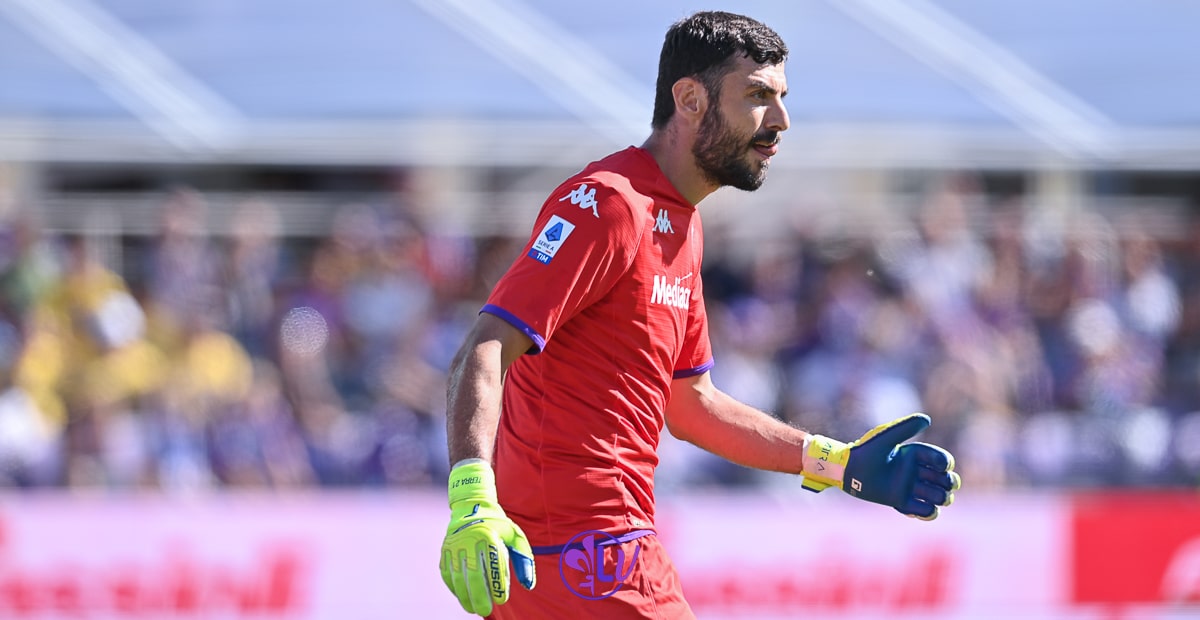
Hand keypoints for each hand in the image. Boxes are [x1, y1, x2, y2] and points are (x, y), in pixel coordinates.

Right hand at [439, 459, 535, 615]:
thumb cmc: (498, 526)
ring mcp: (454, 544)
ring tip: (473, 609)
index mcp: (489, 534)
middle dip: (479, 595)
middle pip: (473, 573)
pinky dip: (453, 587)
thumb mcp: (515, 537)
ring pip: (457, 575)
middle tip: (485, 611)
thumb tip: (528, 585)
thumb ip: (525, 560)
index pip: (494, 564)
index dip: (497, 584)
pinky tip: (461, 597)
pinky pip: (447, 572)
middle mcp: (469, 539)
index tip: (502, 600)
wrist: (472, 506)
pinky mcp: (444, 549)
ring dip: (464, 596)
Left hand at [800, 413, 960, 519]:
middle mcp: (915, 471)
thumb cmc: (866, 450)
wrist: (848, 470)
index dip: (947, 463)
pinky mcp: (901, 502)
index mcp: (915, 454)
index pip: (942, 460)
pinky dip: (929, 513)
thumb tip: (927, 419)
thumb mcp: (886, 437)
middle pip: (947, 480)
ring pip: (940, 497)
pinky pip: (926, 512)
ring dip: (942, 498)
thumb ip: (905, 428)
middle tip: (945, 484)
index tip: (942, 466)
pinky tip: (920, 508)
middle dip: (951, 482)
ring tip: (934, 497)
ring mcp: (909, 487)